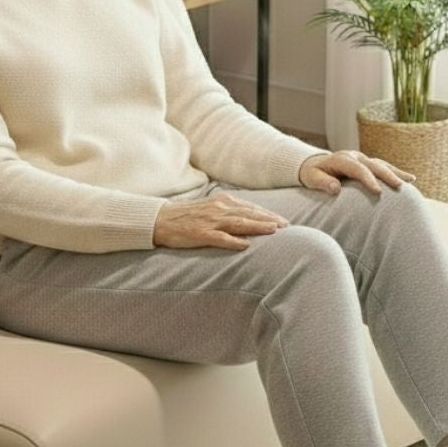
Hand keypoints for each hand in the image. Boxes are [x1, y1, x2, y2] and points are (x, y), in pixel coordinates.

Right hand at [152, 194, 289, 250]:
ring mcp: (209, 221)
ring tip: (273, 231)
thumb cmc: (187, 216)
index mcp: (222, 201)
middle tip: (286, 226)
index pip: (250, 208)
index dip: (268, 214)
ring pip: (238, 223)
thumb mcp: (211, 208)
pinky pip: (220, 238)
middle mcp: (218, 208)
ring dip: (257, 226)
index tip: (283, 221)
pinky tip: (246, 245)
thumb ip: (229, 211)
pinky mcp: (200, 234)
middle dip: (269, 219)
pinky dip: (233, 241)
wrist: (161, 220)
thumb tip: (250, 217)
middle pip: (249, 213)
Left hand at [298, 150, 415, 194]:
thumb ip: (322, 182)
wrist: (315, 164)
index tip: (378, 191)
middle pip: (374, 165)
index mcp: (342, 159)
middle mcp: (355, 156)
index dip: (368, 179)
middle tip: (399, 186)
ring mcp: (362, 158)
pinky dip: (396, 172)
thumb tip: (335, 188)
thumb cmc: (312, 174)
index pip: (358, 169)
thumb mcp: (312, 178)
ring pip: (382, 164)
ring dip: (396, 172)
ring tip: (411, 181)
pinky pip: (383, 166)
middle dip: (388, 175)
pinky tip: (410, 179)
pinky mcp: (367, 163)